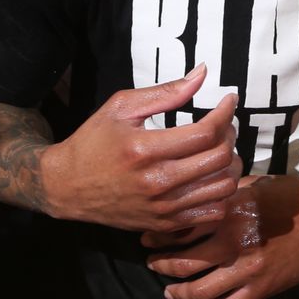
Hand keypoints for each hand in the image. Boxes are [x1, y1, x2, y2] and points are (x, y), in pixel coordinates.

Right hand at [40, 66, 240, 231]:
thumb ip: (166, 92)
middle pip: (219, 159)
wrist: (67, 187)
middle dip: (230, 134)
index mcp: (145, 149)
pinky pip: (213, 211)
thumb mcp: (122, 107)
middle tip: (224, 123)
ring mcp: (163, 208)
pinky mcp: (166, 224)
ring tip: (220, 148)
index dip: (225, 113)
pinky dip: (221, 192)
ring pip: (223, 187)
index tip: (228, 101)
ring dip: (230, 163)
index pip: (205, 133)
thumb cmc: (93, 142)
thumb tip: (202, 74)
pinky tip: (210, 175)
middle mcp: (157, 183)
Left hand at [146, 174, 298, 298]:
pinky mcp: (262, 288)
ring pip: (201, 292)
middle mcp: (233, 242)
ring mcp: (248, 269)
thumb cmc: (288, 195)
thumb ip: (221, 192)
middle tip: (151, 264)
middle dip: (161, 266)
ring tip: (170, 291)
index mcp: (228, 212)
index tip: (147, 237)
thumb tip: (191, 193)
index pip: (182, 228)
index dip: (159, 235)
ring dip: (179, 294)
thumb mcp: (251, 184)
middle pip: (184, 263)